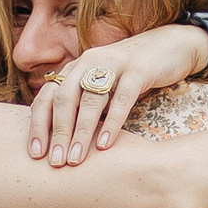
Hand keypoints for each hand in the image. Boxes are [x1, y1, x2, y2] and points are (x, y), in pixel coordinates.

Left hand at [28, 28, 207, 166]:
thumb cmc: (131, 73)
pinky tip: (106, 145)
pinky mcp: (138, 69)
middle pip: (64, 99)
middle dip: (58, 133)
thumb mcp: (102, 85)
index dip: (38, 125)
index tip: (35, 155)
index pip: (47, 96)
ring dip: (81, 132)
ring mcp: (113, 64)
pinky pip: (121, 98)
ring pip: (91, 101)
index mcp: (75, 68)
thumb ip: (82, 104)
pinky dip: (112, 122)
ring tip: (77, 159)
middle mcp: (89, 62)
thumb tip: (61, 139)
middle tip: (55, 162)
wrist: (171, 45)